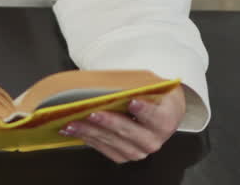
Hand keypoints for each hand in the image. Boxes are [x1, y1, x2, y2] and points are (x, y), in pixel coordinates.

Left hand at [59, 87, 185, 163]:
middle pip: (130, 132)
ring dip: (91, 132)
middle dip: (108, 123)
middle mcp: (154, 139)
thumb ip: (137, 86)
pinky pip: (105, 149)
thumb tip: (115, 84)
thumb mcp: (149, 85)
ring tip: (74, 123)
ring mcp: (139, 150)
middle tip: (91, 113)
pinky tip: (75, 130)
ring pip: (114, 143)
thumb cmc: (151, 95)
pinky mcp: (125, 155)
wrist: (158, 110)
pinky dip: (88, 139)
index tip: (131, 101)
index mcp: (165, 119)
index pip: (157, 116)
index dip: (144, 110)